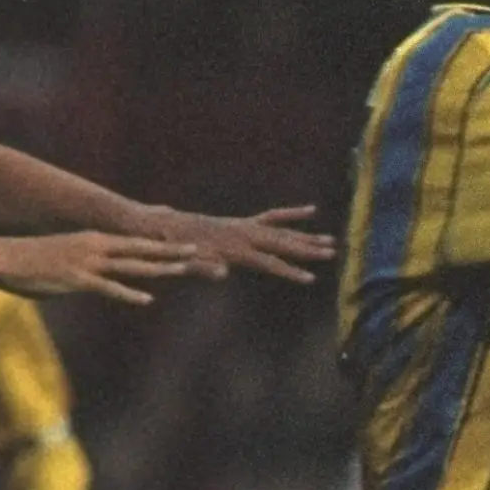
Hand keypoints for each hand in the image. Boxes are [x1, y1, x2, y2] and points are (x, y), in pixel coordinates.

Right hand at [0, 230, 205, 303]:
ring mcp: (88, 262)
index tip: (190, 243)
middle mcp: (97, 246)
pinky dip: (128, 293)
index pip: (139, 241)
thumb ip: (96, 256)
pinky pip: (108, 287)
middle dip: (172, 249)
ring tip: (184, 268)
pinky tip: (147, 299)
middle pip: (143, 248)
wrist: (7, 258)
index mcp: (98, 239)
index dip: (165, 243)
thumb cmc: (39, 258)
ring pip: (132, 265)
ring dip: (159, 267)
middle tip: (202, 250)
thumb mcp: (73, 251)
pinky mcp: (77, 278)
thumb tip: (110, 260)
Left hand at [146, 204, 332, 283]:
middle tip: (332, 252)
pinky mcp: (242, 223)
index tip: (310, 278)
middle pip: (281, 242)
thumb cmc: (169, 247)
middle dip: (308, 248)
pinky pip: (272, 218)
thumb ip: (203, 266)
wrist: (157, 225)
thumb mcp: (183, 260)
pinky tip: (310, 211)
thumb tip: (223, 273)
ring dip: (307, 236)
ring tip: (331, 241)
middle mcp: (242, 233)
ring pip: (281, 231)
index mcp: (231, 247)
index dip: (289, 270)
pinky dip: (291, 215)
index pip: (267, 261)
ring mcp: (244, 226)